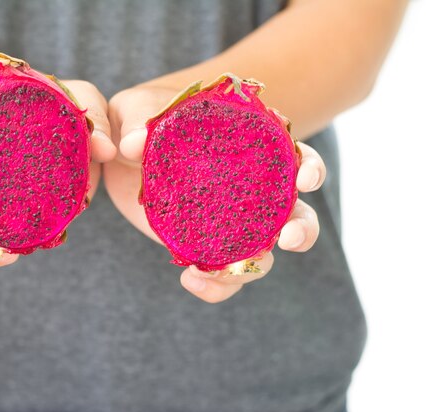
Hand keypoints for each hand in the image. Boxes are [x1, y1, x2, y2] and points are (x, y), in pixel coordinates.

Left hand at [105, 84, 325, 302]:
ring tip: (220, 271)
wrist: (117, 156)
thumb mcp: (133, 111)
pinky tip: (191, 279)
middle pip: (293, 212)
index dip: (309, 167)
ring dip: (255, 267)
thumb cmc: (138, 120)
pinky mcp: (206, 244)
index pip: (292, 154)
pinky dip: (216, 285)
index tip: (305, 180)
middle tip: (289, 239)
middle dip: (302, 228)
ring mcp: (230, 221)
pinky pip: (223, 273)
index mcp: (248, 145)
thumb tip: (133, 144)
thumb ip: (135, 122)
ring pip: (263, 251)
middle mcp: (250, 187)